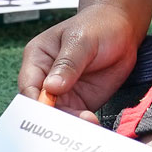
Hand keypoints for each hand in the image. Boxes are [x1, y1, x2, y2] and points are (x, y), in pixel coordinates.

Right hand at [18, 3, 141, 119]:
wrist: (123, 29)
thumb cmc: (98, 25)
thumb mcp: (81, 40)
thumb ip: (67, 64)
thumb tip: (51, 88)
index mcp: (37, 58)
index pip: (29, 86)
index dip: (36, 103)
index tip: (48, 113)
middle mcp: (46, 78)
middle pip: (41, 107)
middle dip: (53, 118)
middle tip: (69, 124)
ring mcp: (63, 93)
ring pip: (59, 117)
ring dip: (71, 124)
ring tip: (88, 120)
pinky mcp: (80, 102)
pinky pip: (76, 119)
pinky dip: (83, 125)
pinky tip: (94, 124)